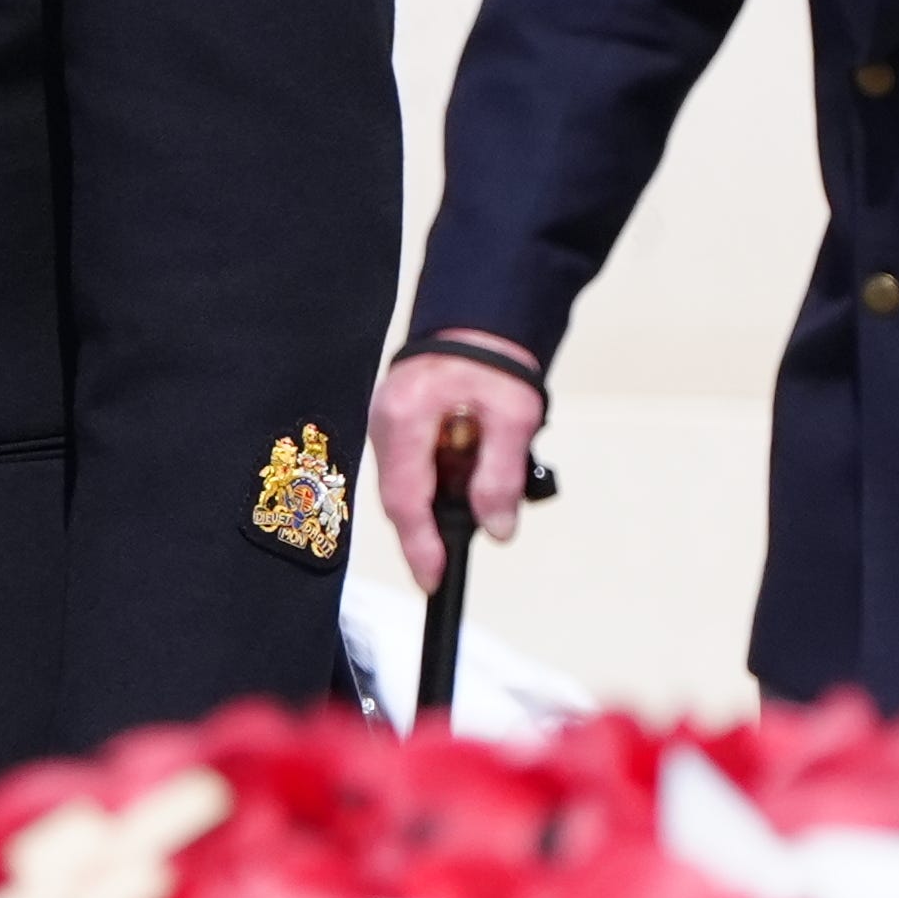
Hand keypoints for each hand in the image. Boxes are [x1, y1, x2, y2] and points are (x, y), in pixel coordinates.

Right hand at [367, 342, 547, 592]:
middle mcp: (384, 424)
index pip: (406, 499)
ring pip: (409, 485)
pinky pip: (415, 467)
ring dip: (444, 499)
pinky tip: (469, 472)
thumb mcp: (514, 416)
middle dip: (433, 528)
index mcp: (406, 418)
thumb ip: (500, 476)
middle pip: (401, 498)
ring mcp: (386, 425)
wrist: (481, 318)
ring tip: (481, 492)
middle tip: (459, 551)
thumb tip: (497, 528)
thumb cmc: (493, 357)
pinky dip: (441, 480)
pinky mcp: (398, 425)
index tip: (433, 579)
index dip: (420, 545)